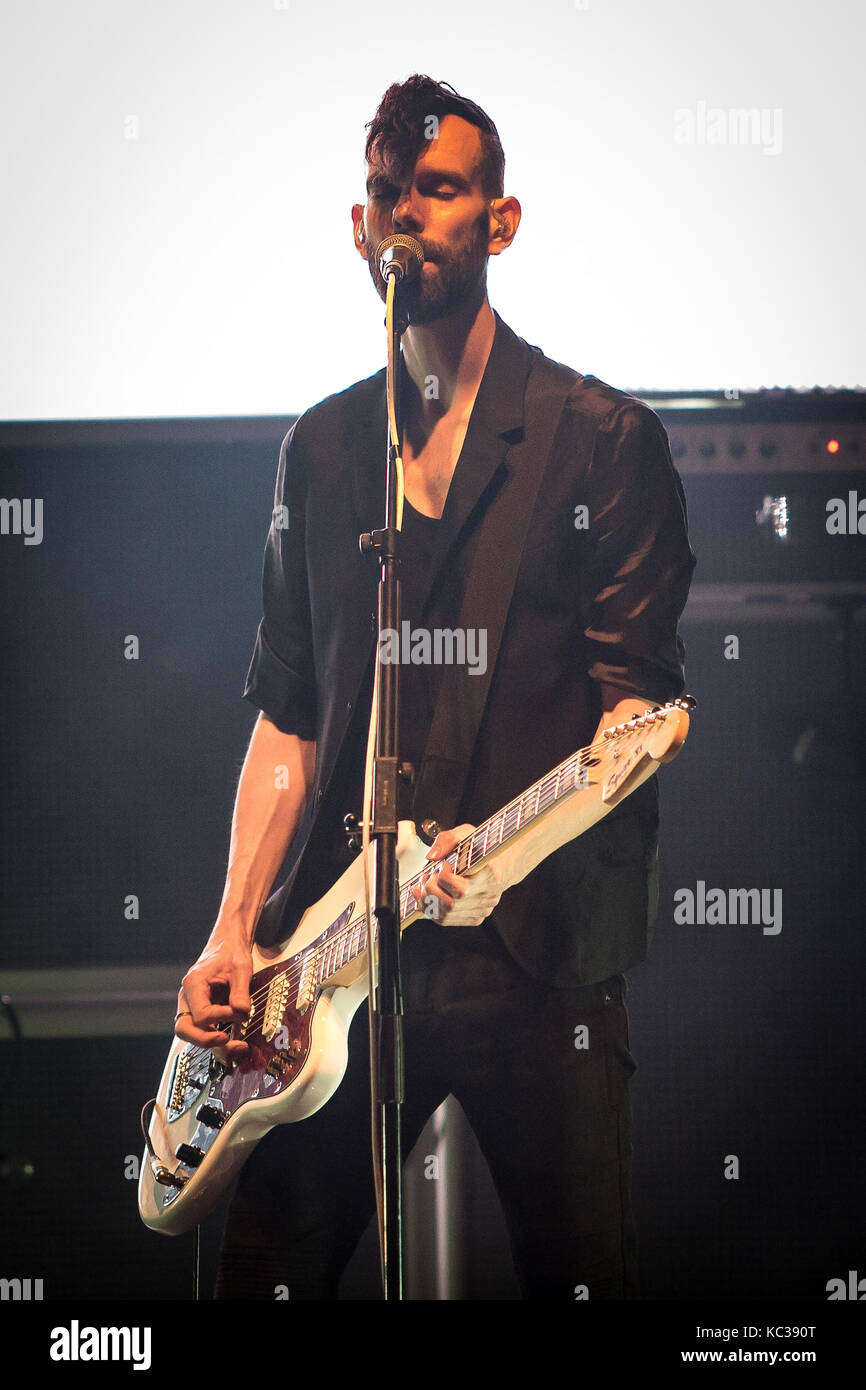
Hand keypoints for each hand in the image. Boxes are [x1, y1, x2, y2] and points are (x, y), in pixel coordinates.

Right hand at [175, 933, 252, 1056]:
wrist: (228, 945)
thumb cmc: (232, 952)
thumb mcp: (241, 968)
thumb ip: (240, 991)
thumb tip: (242, 1013)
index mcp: (194, 984)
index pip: (201, 1014)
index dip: (221, 1018)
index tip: (240, 1012)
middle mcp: (188, 997)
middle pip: (184, 1029)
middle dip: (205, 1040)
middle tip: (227, 1040)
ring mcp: (192, 1005)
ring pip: (191, 1034)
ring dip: (213, 1045)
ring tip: (239, 1047)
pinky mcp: (201, 1011)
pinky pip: (203, 1030)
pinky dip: (217, 1040)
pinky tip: (235, 1043)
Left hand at [411, 824, 509, 925]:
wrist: (500, 863)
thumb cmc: (482, 848)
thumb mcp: (466, 834)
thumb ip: (447, 840)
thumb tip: (431, 856)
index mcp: (491, 876)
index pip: (461, 890)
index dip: (444, 878)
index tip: (443, 864)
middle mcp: (488, 898)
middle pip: (450, 905)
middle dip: (430, 890)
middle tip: (429, 874)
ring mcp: (482, 910)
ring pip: (446, 915)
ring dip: (428, 900)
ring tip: (426, 883)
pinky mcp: (475, 918)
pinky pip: (446, 920)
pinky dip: (431, 909)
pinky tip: (426, 896)